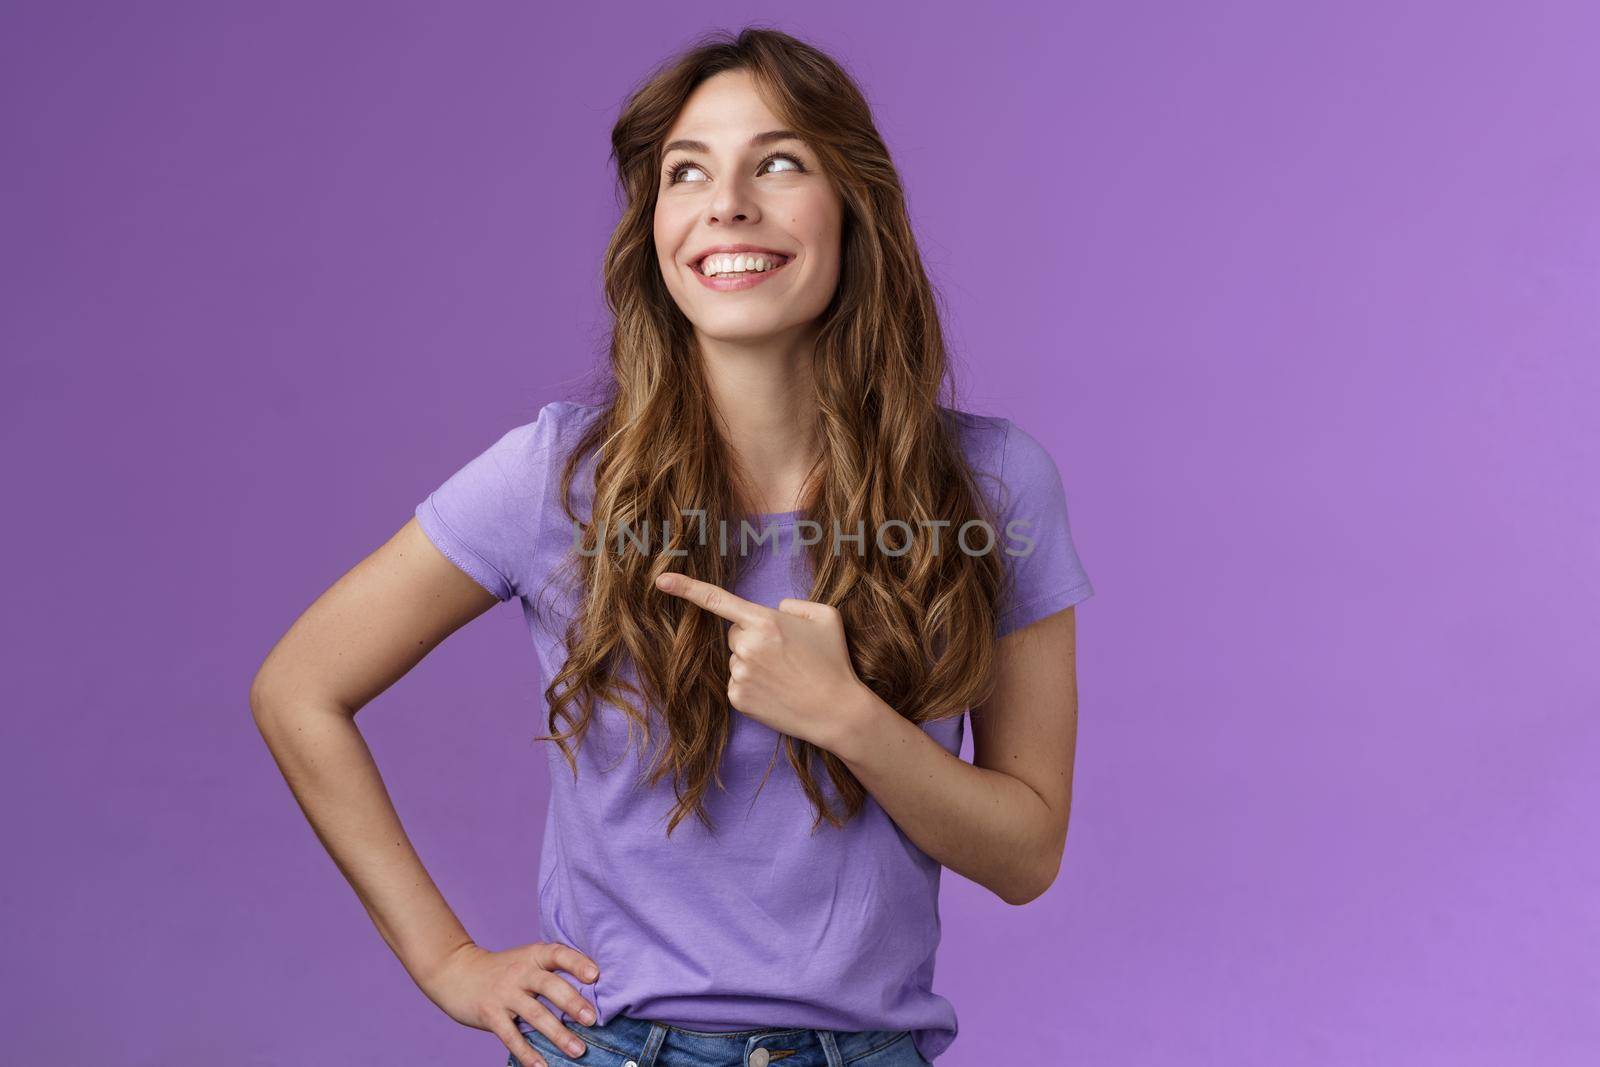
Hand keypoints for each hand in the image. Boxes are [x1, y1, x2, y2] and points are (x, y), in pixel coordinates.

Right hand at [420, 940, 599, 1066]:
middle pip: (549, 985)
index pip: (558, 954)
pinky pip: (511, 1036)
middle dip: (572, 1003)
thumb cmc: (502, 969)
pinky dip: (527, 1053)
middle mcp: (520, 972)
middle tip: (592, 1020)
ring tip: (578, 1050)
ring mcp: (504, 994)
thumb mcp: (525, 960)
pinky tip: (542, 1066)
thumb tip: (591, 993)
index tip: (595, 975)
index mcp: (533, 956)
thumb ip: (551, 972)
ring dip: (558, 1034)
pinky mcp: (490, 1014)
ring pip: (534, 1014)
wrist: (456, 971)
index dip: (577, 963)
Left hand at [653, 571, 869, 751]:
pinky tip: (777, 692)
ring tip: (786, 676)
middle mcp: (746, 646)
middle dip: (754, 638)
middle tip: (786, 654)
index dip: (686, 588)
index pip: (717, 600)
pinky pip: (736, 682)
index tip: (660, 580)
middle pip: (735, 634)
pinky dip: (753, 685)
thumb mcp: (826, 616)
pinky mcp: (737, 698)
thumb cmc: (834, 662)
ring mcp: (739, 674)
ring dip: (754, 663)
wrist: (837, 712)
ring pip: (736, 659)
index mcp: (764, 621)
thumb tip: (775, 610)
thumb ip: (795, 604)